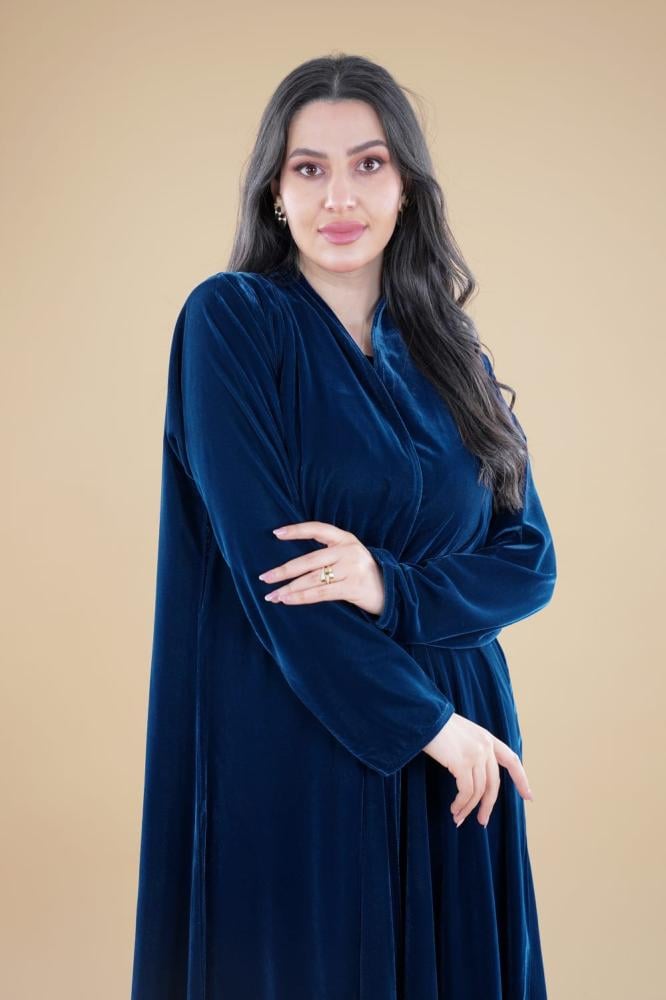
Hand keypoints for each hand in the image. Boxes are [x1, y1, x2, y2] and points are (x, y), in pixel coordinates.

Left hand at [257, 521, 385, 615]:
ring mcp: (351, 568)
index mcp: (346, 538)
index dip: (296, 530)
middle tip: (264, 577)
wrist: (393, 591)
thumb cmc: (363, 573)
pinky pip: (321, 593)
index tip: (276, 533)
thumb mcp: (349, 555)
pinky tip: (288, 600)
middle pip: (308, 560)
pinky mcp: (353, 587)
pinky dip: (301, 597)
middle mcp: (348, 550)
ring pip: (312, 579)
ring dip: (289, 588)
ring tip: (272, 595)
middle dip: (284, 570)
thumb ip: (328, 553)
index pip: (317, 529)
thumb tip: (293, 563)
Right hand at [422, 713, 533, 827]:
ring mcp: (475, 754)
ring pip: (479, 791)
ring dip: (468, 808)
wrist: (423, 717)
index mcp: (487, 738)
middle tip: (481, 821)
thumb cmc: (437, 727)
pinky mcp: (462, 763)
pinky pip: (466, 791)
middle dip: (488, 806)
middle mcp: (485, 746)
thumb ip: (474, 748)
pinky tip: (454, 809)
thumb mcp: (463, 734)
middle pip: (493, 784)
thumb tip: (475, 775)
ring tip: (458, 817)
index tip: (529, 797)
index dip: (521, 779)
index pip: (511, 760)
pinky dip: (461, 804)